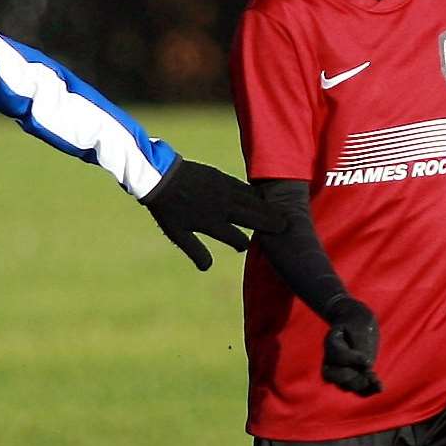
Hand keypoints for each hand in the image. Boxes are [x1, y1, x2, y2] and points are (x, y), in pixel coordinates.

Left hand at [140, 159, 287, 270]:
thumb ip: (195, 251)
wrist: (159, 177)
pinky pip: (243, 187)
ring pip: (252, 201)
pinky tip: (260, 196)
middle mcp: (222, 207)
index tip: (246, 246)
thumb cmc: (167, 209)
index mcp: (212, 223)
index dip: (243, 244)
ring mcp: (223, 190)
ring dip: (266, 208)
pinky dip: (254, 194)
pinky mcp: (221, 177)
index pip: (236, 238)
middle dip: (270, 223)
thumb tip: (207, 268)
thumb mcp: (177, 234)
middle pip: (253, 217)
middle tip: (286, 227)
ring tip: (280, 214)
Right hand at [321, 296, 382, 395]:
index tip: (368, 360)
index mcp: (331, 343)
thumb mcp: (360, 327)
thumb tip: (367, 365)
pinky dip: (368, 391)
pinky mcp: (352, 376)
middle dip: (353, 378)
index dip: (353, 360)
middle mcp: (331, 359)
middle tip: (370, 373)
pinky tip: (379, 386)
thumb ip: (361, 343)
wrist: (357, 324)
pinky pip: (356, 389)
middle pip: (334, 377)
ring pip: (345, 385)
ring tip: (376, 381)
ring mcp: (340, 370)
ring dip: (362, 386)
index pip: (338, 356)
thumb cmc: (358, 322)